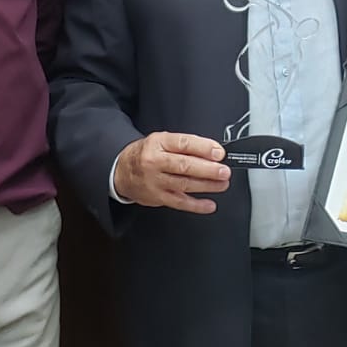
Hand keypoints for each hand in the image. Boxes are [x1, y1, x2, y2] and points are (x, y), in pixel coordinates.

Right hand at [113, 132, 231, 213]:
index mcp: (158, 143)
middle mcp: (155, 162)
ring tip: (222, 184)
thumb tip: (213, 152)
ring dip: (206, 185)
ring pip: (184, 184)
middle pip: (184, 166)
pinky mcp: (157, 198)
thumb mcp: (161, 141)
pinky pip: (179, 203)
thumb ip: (185, 145)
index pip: (183, 144)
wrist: (122, 171)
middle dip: (208, 169)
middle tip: (224, 171)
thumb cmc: (146, 154)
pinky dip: (196, 205)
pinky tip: (209, 204)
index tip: (219, 152)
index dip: (203, 148)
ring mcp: (155, 182)